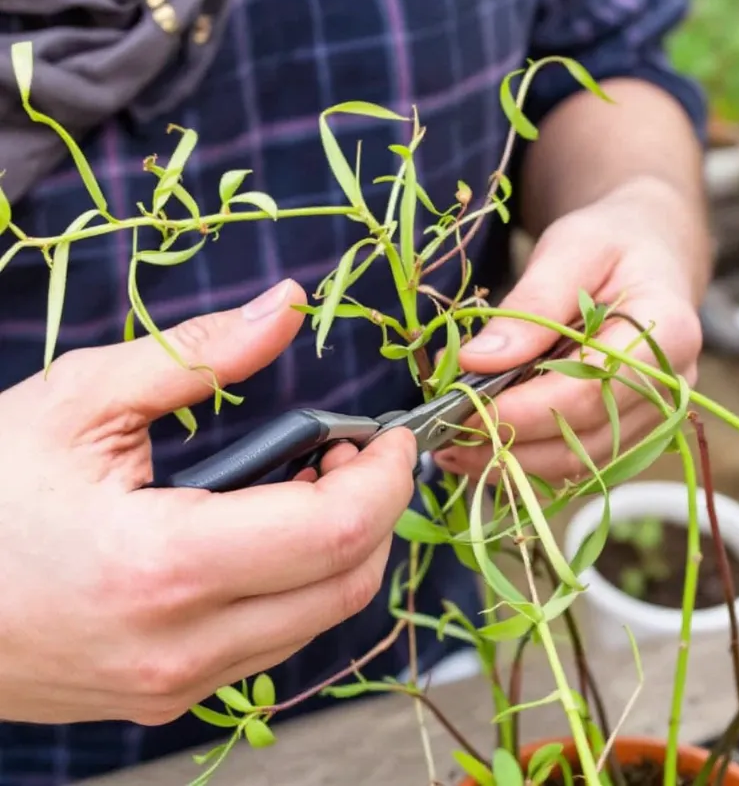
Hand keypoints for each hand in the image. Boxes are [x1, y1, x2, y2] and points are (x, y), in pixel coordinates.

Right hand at [0, 279, 415, 724]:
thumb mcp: (83, 400)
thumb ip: (200, 355)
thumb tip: (285, 306)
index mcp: (162, 564)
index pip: (334, 530)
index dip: (385, 475)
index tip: (393, 435)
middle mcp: (180, 645)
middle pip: (347, 584)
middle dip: (377, 510)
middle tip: (351, 451)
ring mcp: (176, 682)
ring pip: (320, 621)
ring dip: (343, 548)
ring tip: (309, 483)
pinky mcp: (168, 695)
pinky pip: (275, 641)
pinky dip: (301, 583)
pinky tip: (271, 533)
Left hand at [434, 181, 703, 483]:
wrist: (647, 255)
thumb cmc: (610, 244)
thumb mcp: (569, 252)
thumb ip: (530, 307)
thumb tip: (477, 362)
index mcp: (667, 334)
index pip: (588, 391)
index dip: (521, 410)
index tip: (462, 410)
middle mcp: (669, 387)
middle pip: (583, 439)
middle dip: (507, 445)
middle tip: (443, 439)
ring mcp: (654, 415)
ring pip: (578, 462)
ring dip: (512, 465)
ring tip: (453, 450)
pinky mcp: (631, 430)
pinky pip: (578, 461)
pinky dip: (528, 462)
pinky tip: (484, 451)